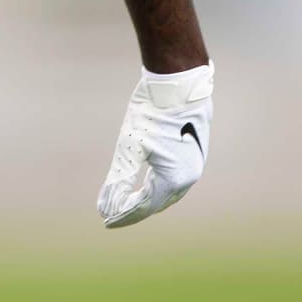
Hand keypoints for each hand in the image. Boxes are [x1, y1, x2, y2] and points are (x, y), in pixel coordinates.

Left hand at [97, 63, 212, 227]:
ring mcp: (195, 162)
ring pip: (169, 190)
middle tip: (113, 215)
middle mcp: (190, 175)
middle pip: (157, 201)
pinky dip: (159, 183)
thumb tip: (106, 207)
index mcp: (175, 178)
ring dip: (149, 197)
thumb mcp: (130, 146)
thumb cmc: (152, 112)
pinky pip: (176, 176)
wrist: (179, 81)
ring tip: (129, 201)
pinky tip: (150, 180)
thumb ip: (119, 178)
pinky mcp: (194, 150)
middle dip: (135, 209)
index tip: (105, 221)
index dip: (123, 215)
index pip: (144, 205)